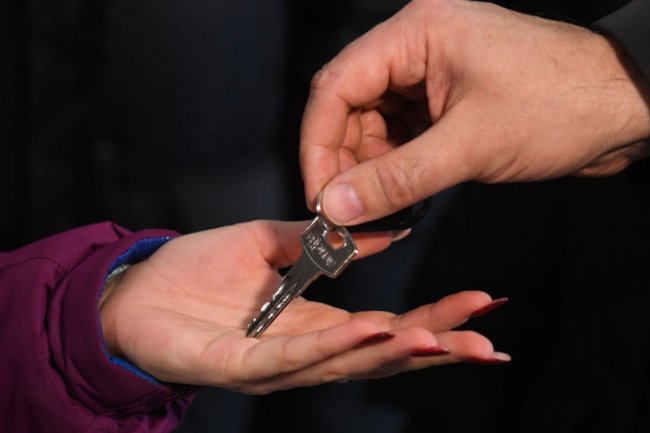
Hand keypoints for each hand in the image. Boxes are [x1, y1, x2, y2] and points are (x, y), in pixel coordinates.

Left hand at [99, 220, 507, 393]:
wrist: (137, 291)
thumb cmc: (199, 272)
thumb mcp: (270, 242)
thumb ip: (323, 242)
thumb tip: (380, 231)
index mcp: (315, 321)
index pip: (387, 325)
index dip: (434, 317)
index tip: (481, 303)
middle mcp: (304, 350)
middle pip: (380, 354)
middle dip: (435, 347)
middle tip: (486, 339)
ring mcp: (275, 364)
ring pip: (346, 363)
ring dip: (397, 352)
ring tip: (441, 339)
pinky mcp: (238, 366)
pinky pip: (293, 357)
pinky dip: (336, 346)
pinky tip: (370, 332)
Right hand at [300, 0, 649, 224]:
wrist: (625, 108)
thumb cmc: (560, 106)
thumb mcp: (470, 146)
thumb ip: (396, 178)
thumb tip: (335, 206)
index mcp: (416, 33)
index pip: (337, 85)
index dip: (317, 143)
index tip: (318, 194)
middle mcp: (416, 47)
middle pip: (350, 106)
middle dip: (343, 162)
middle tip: (344, 213)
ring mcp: (430, 74)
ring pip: (372, 125)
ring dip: (369, 170)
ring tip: (375, 212)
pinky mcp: (445, 100)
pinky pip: (400, 134)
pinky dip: (394, 168)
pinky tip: (398, 197)